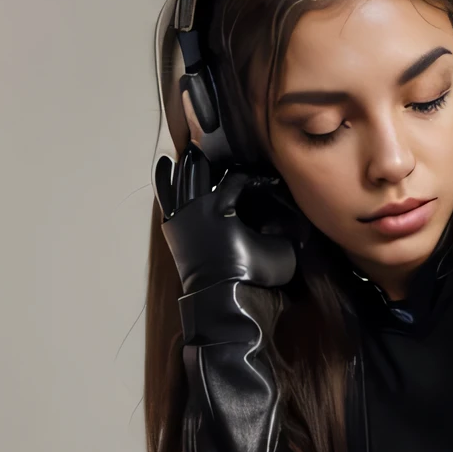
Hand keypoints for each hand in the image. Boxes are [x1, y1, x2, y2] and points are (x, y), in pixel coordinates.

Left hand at [154, 144, 295, 292]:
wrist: (223, 300)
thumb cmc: (254, 276)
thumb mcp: (279, 248)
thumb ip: (282, 225)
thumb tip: (286, 211)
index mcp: (223, 206)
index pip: (238, 178)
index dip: (254, 175)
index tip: (265, 179)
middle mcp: (197, 205)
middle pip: (204, 170)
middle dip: (216, 159)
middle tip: (226, 151)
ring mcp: (181, 216)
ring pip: (182, 180)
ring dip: (190, 165)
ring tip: (193, 150)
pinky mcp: (173, 229)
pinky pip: (167, 198)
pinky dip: (166, 181)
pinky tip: (166, 166)